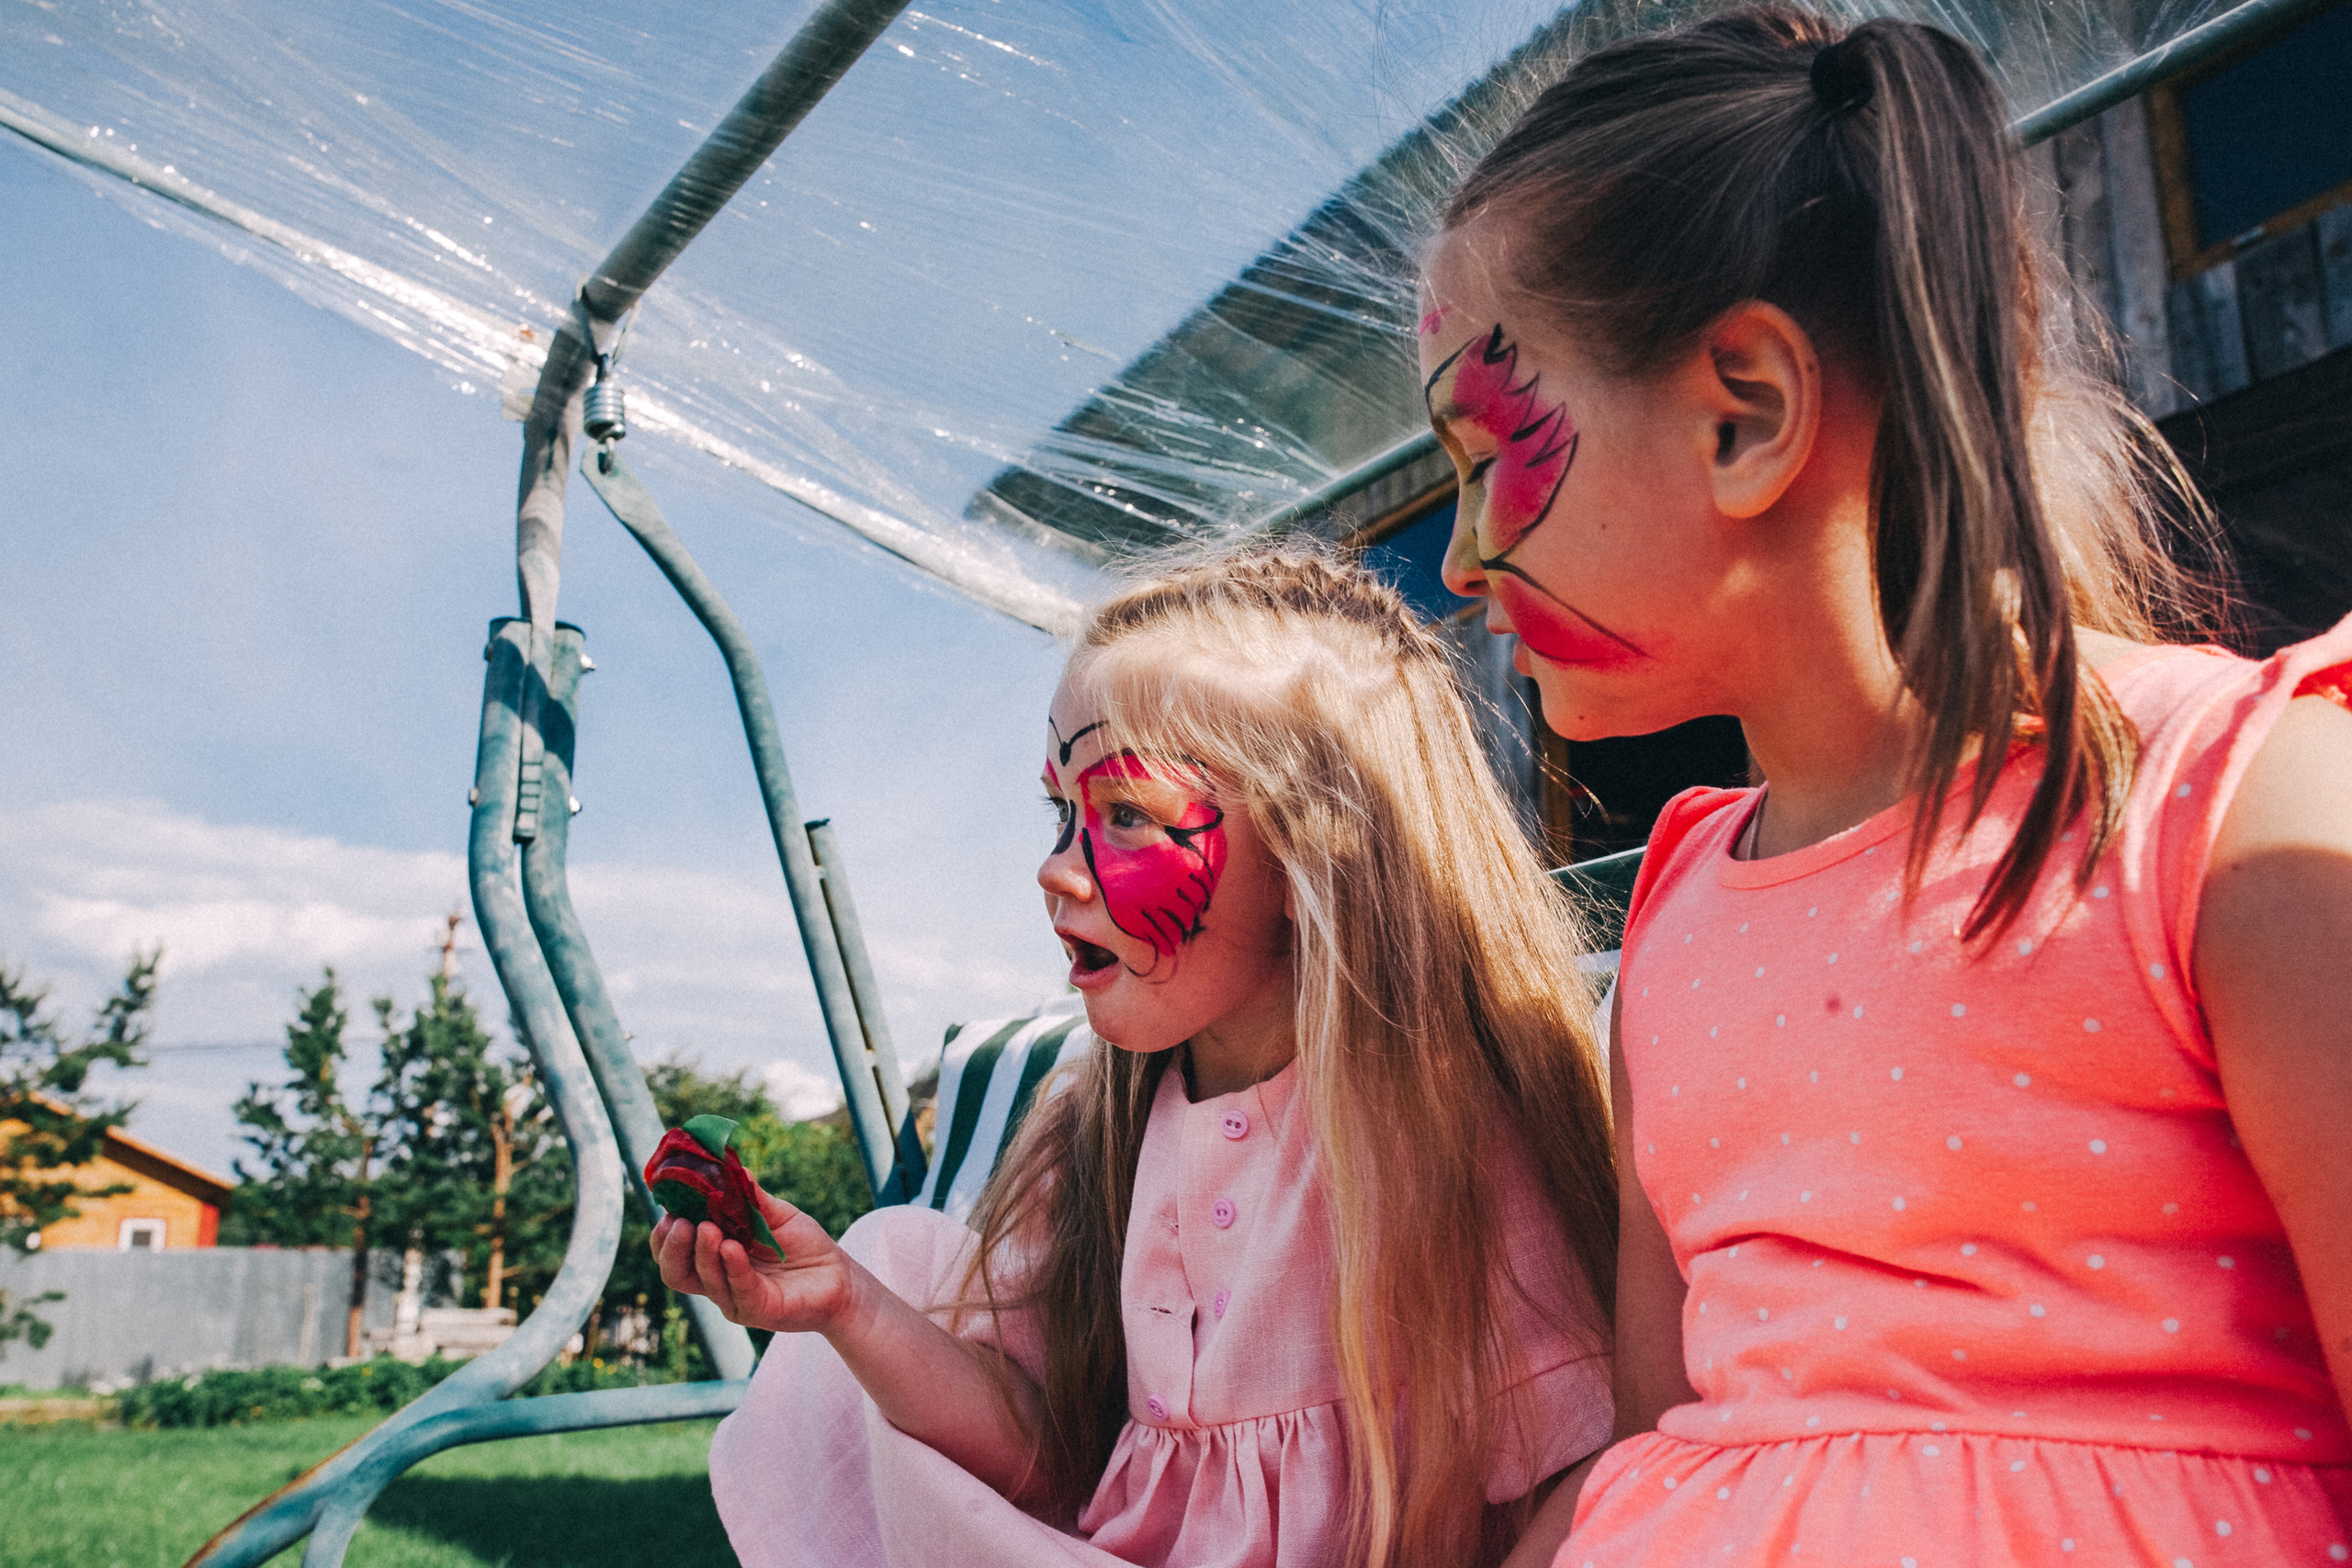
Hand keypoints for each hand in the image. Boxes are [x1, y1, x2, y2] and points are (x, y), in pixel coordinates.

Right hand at [651, 1183, 853, 1335]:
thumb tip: (729, 1166)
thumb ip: (750, 1196)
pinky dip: (732, 1267)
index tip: (667, 1207)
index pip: (674, 1251)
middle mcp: (718, 1279)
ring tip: (707, 1228)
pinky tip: (732, 1247)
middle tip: (679, 1221)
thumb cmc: (804, 1245)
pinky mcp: (757, 1309)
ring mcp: (735, 1297)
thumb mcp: (775, 1214)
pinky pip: (737, 1289)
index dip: (665, 1234)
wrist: (840, 1277)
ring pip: (702, 1281)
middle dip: (672, 1247)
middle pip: (675, 1272)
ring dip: (701, 1253)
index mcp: (715, 1256)